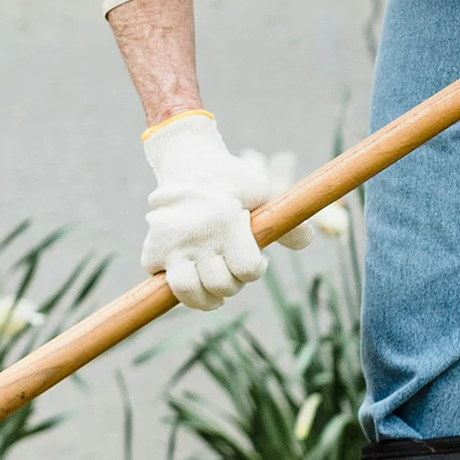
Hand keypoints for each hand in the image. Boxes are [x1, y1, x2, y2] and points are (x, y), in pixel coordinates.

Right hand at [140, 112, 312, 310]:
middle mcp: (198, 237)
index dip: (256, 269)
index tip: (256, 260)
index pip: (247, 271)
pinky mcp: (152, 250)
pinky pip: (160, 280)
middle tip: (230, 271)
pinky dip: (170, 281)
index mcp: (228, 223)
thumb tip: (307, 241)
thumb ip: (285, 222)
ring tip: (210, 295)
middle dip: (232, 283)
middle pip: (222, 286)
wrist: (188, 162)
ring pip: (187, 291)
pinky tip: (183, 270)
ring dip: (203, 298)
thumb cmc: (231, 179)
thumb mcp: (263, 193)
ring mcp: (172, 246)